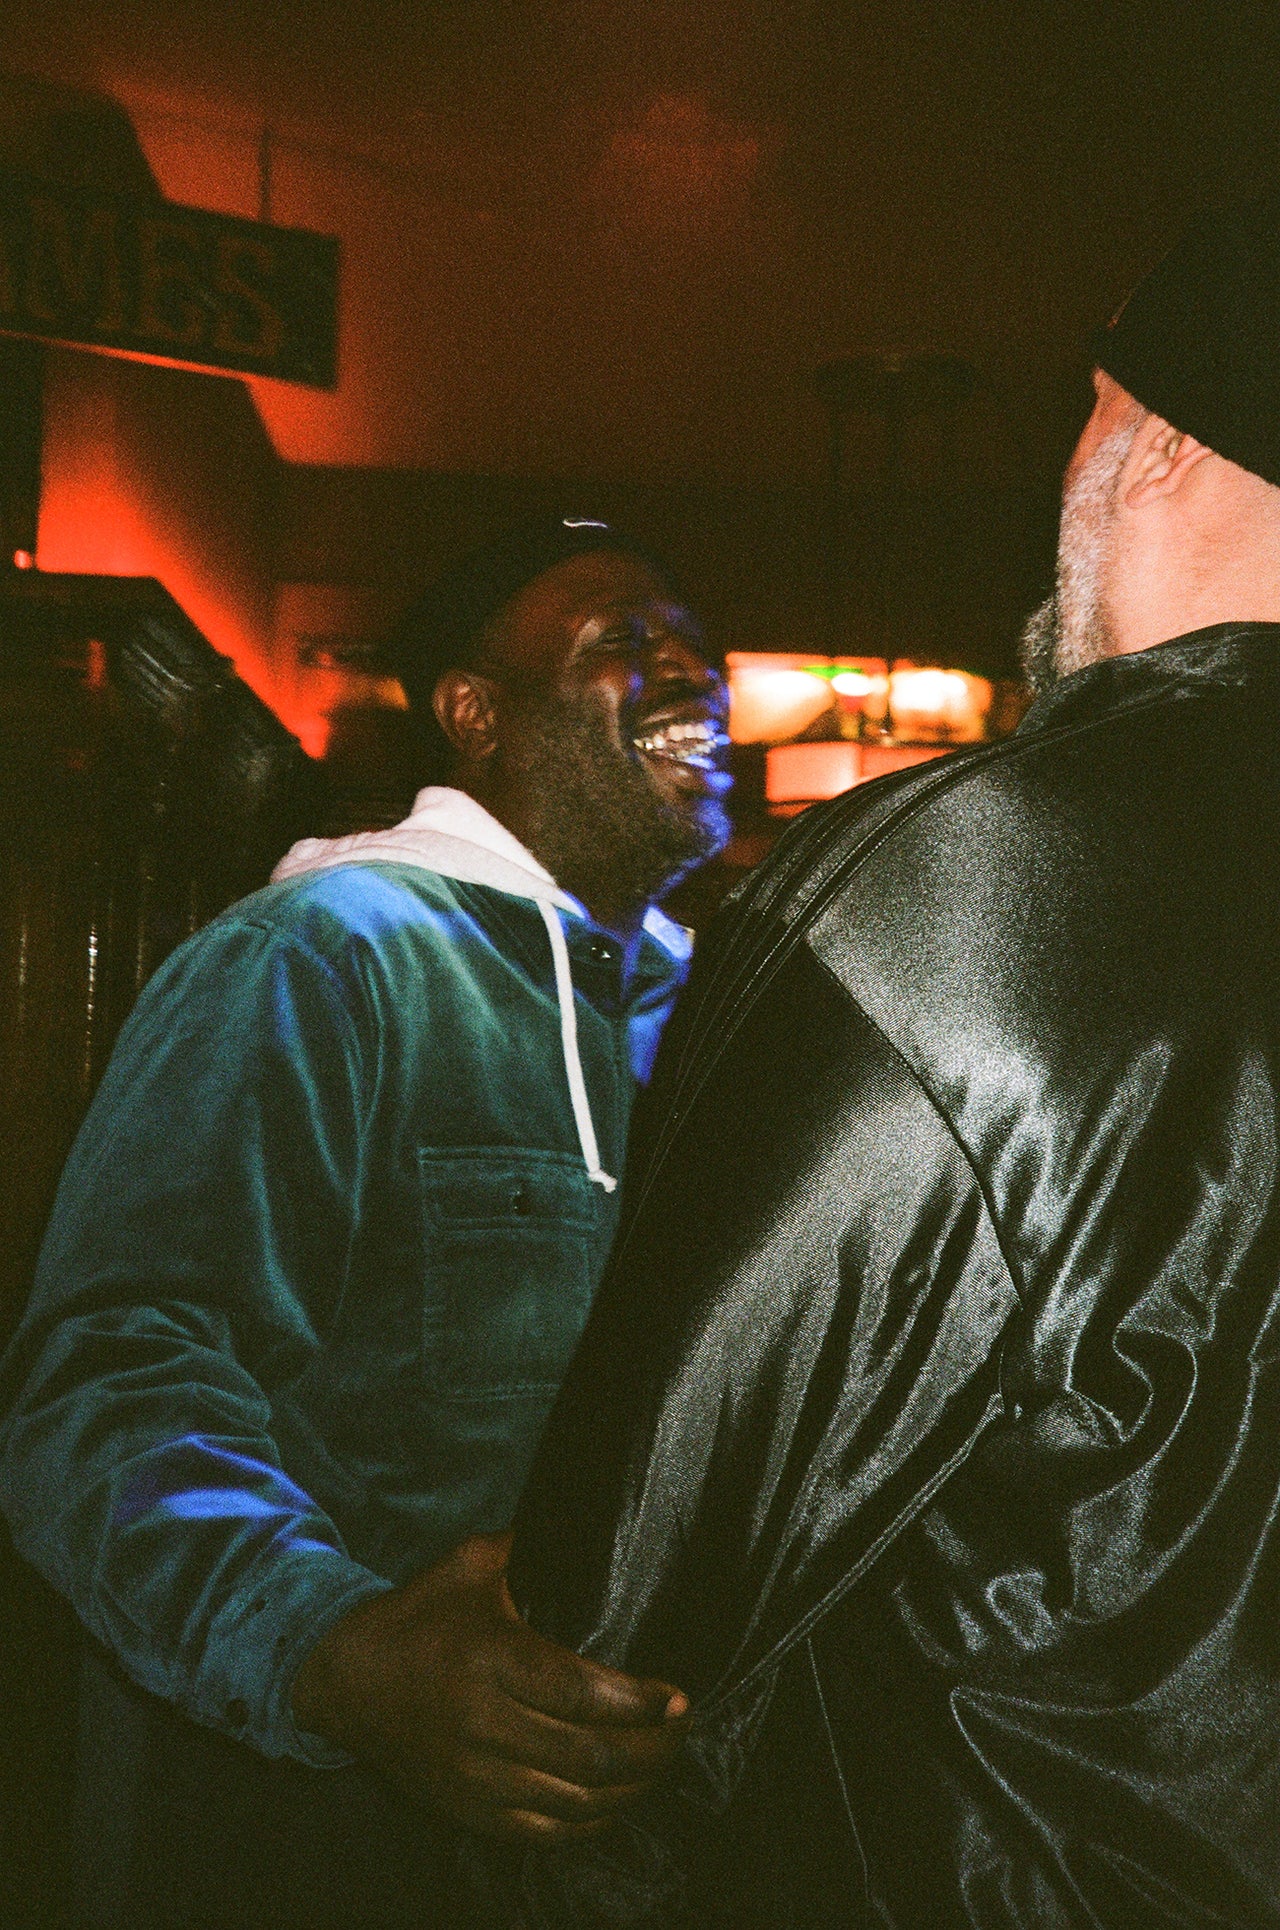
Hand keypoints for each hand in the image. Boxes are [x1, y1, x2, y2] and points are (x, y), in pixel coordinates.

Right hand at [290, 1532, 689, 1842]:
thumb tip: (588, 1519)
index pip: (579, 1693)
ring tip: (661, 1762)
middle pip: (588, 1757)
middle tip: (681, 1729)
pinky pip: (543, 1834)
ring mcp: (474, 1777)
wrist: (343, 1681)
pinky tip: (617, 1801)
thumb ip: (527, 1545)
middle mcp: (483, 1725)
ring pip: (574, 1802)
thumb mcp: (467, 1566)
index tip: (679, 1697)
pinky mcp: (467, 1811)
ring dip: (631, 1789)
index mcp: (489, 1660)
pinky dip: (590, 1824)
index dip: (638, 1702)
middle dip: (650, 1749)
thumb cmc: (417, 1616)